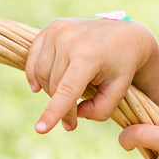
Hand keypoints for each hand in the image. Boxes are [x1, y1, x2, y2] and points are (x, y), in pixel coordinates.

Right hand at [26, 17, 154, 133]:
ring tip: (69, 97)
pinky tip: (40, 87)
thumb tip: (75, 114)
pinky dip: (35, 75)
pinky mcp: (51, 28)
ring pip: (42, 74)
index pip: (66, 89)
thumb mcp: (119, 91)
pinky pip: (34, 59)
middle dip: (61, 108)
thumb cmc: (122, 66)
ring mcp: (58, 31)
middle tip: (72, 122)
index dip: (53, 111)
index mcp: (89, 56)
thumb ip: (100, 110)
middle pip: (54, 85)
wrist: (124, 34)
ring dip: (51, 91)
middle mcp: (70, 40)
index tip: (40, 130)